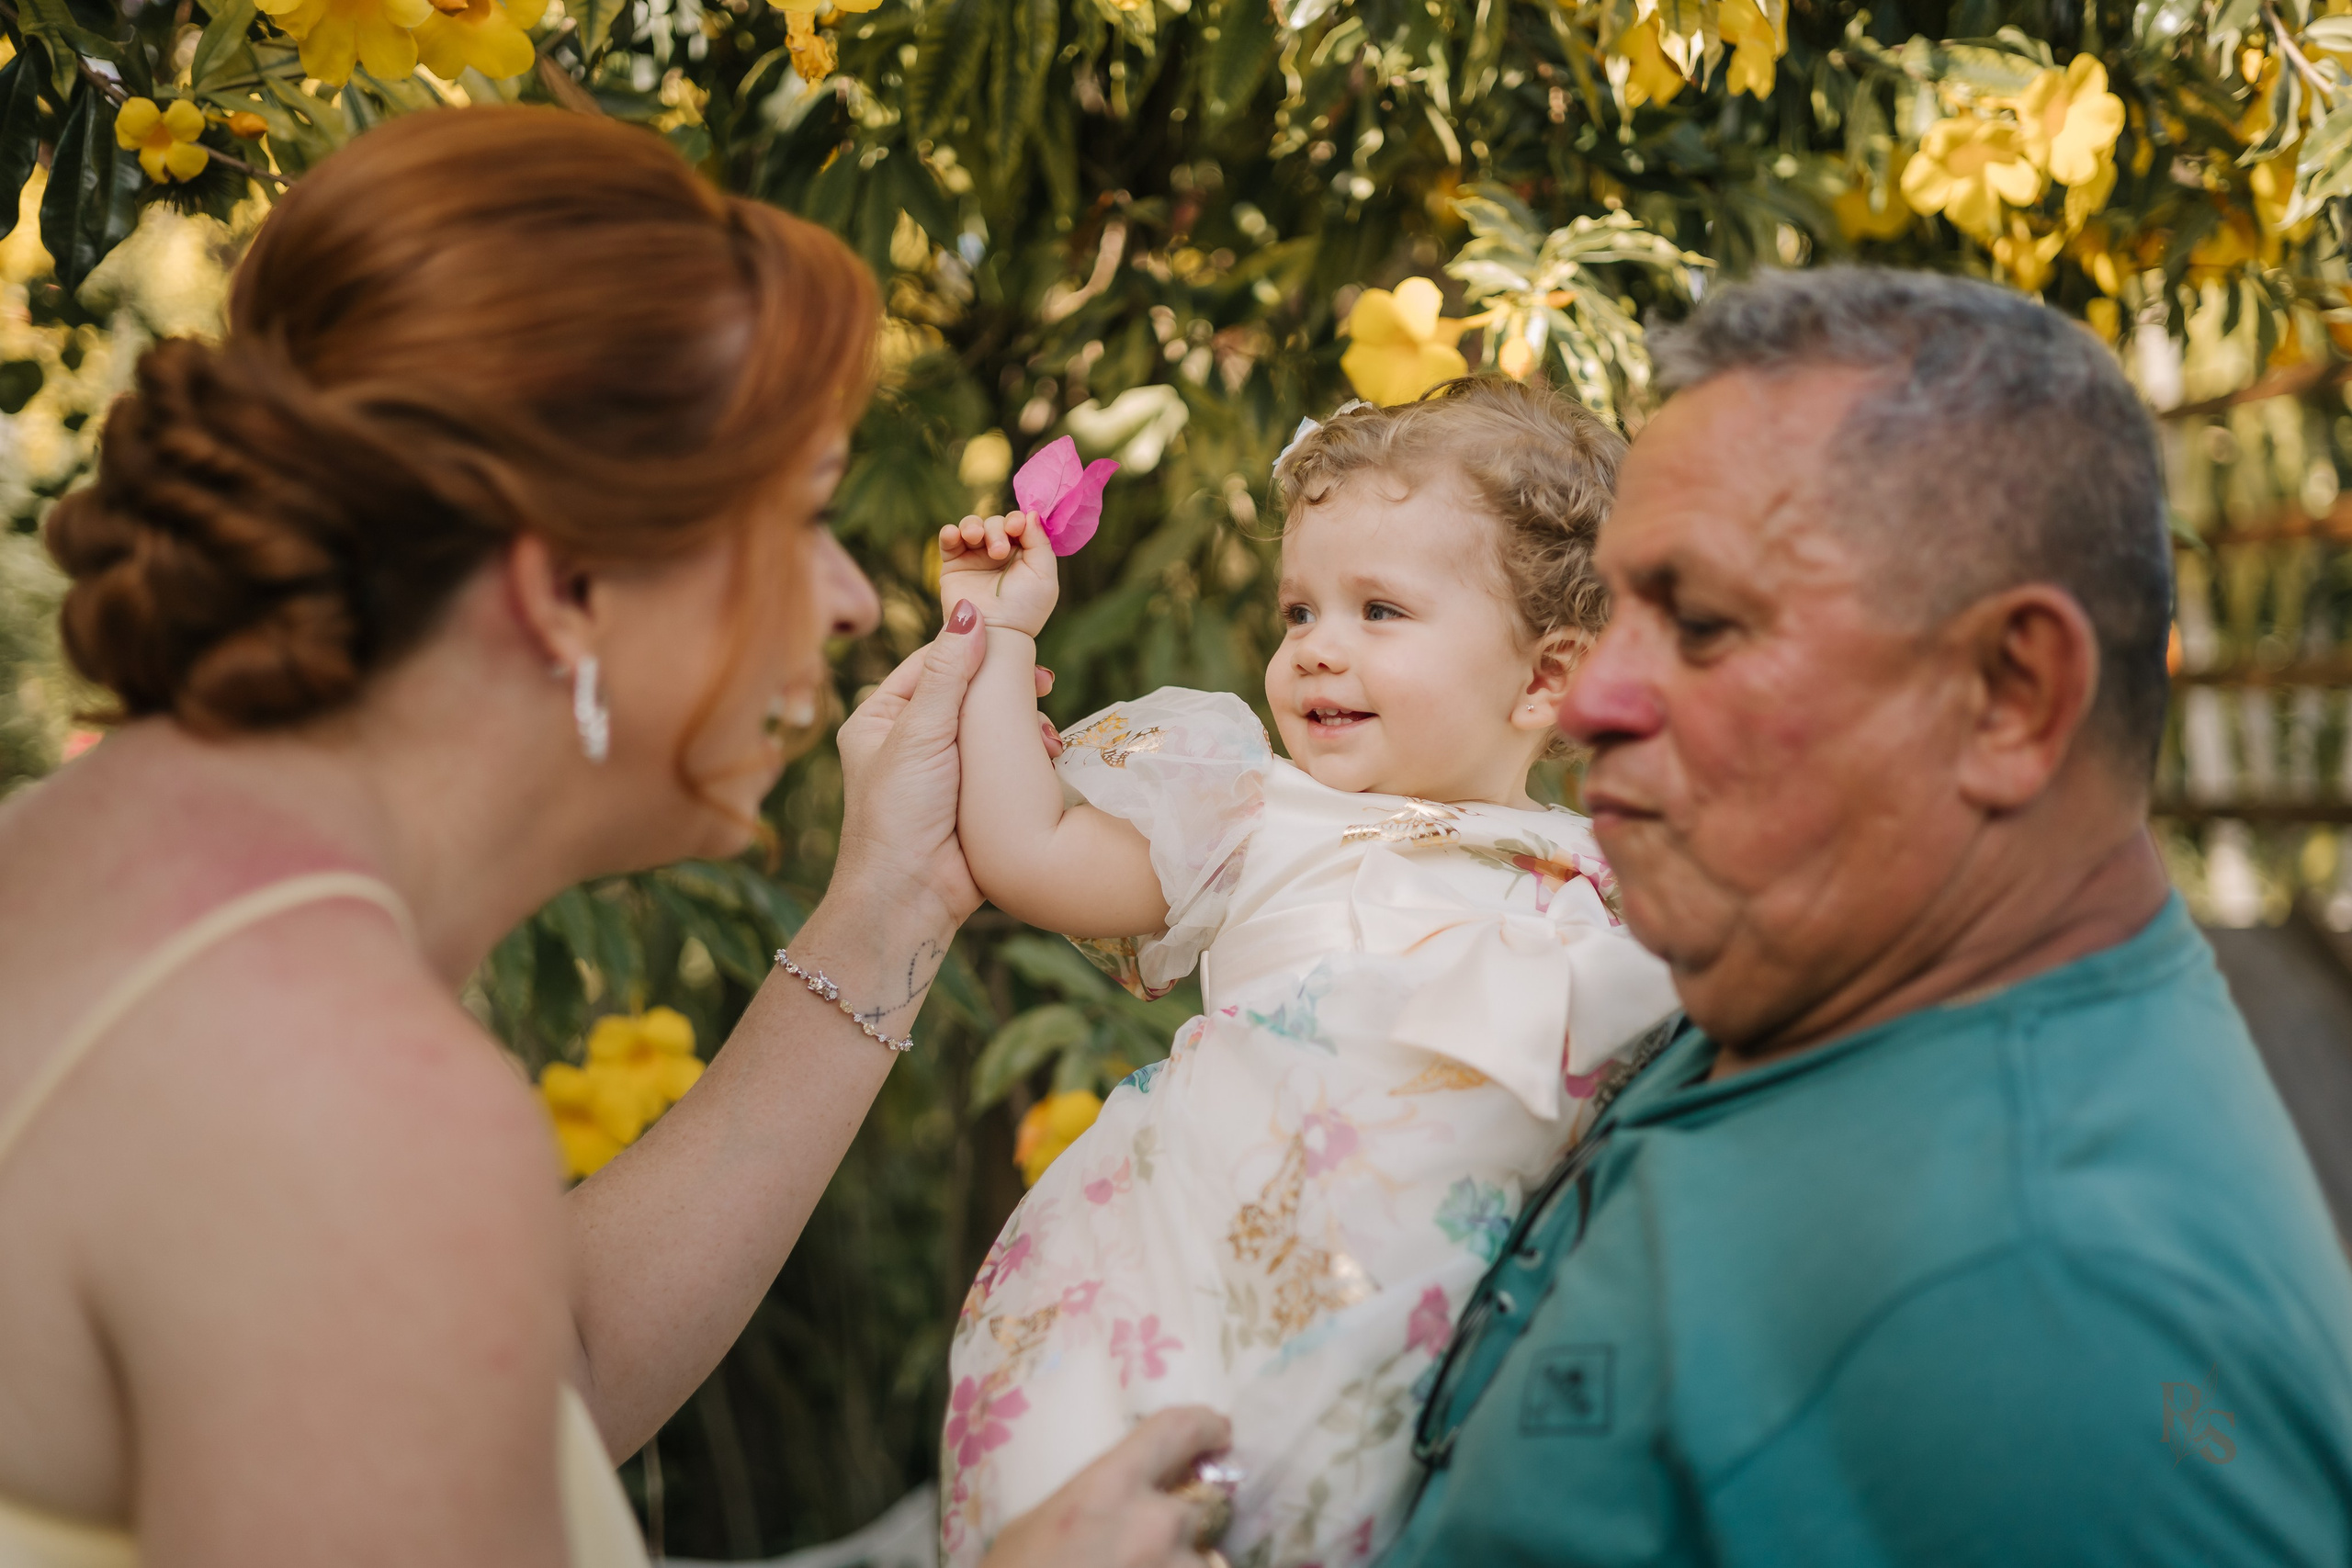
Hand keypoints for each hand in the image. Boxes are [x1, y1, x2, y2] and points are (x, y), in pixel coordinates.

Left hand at [834, 604, 1058, 934]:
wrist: (911, 897)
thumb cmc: (899, 812)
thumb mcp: (921, 733)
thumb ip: (950, 672)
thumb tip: (970, 609)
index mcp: (881, 717)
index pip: (934, 661)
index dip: (976, 647)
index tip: (1017, 640)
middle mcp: (911, 739)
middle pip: (968, 691)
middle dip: (1007, 688)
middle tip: (1045, 683)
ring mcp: (945, 769)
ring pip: (993, 726)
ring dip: (1023, 723)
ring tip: (1047, 732)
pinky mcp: (974, 796)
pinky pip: (1006, 760)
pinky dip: (1028, 753)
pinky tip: (1049, 755)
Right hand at [940, 509, 1059, 636]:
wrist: (995, 633)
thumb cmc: (1025, 608)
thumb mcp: (1043, 575)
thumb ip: (1040, 542)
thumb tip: (1032, 513)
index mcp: (1022, 552)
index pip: (1018, 523)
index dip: (1016, 520)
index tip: (1017, 527)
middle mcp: (998, 551)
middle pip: (994, 522)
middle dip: (996, 530)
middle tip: (999, 552)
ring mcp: (974, 556)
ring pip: (971, 525)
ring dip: (973, 525)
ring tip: (975, 538)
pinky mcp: (954, 564)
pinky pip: (949, 539)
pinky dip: (950, 532)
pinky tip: (955, 535)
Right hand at [980, 1407, 1233, 1567]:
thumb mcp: (1030, 1530)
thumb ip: (1089, 1507)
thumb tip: (1119, 1506)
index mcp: (1108, 1488)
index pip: (1176, 1431)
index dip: (1203, 1427)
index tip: (1217, 1432)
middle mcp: (1155, 1526)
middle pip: (1200, 1511)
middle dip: (1181, 1533)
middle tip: (1144, 1553)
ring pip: (1207, 1566)